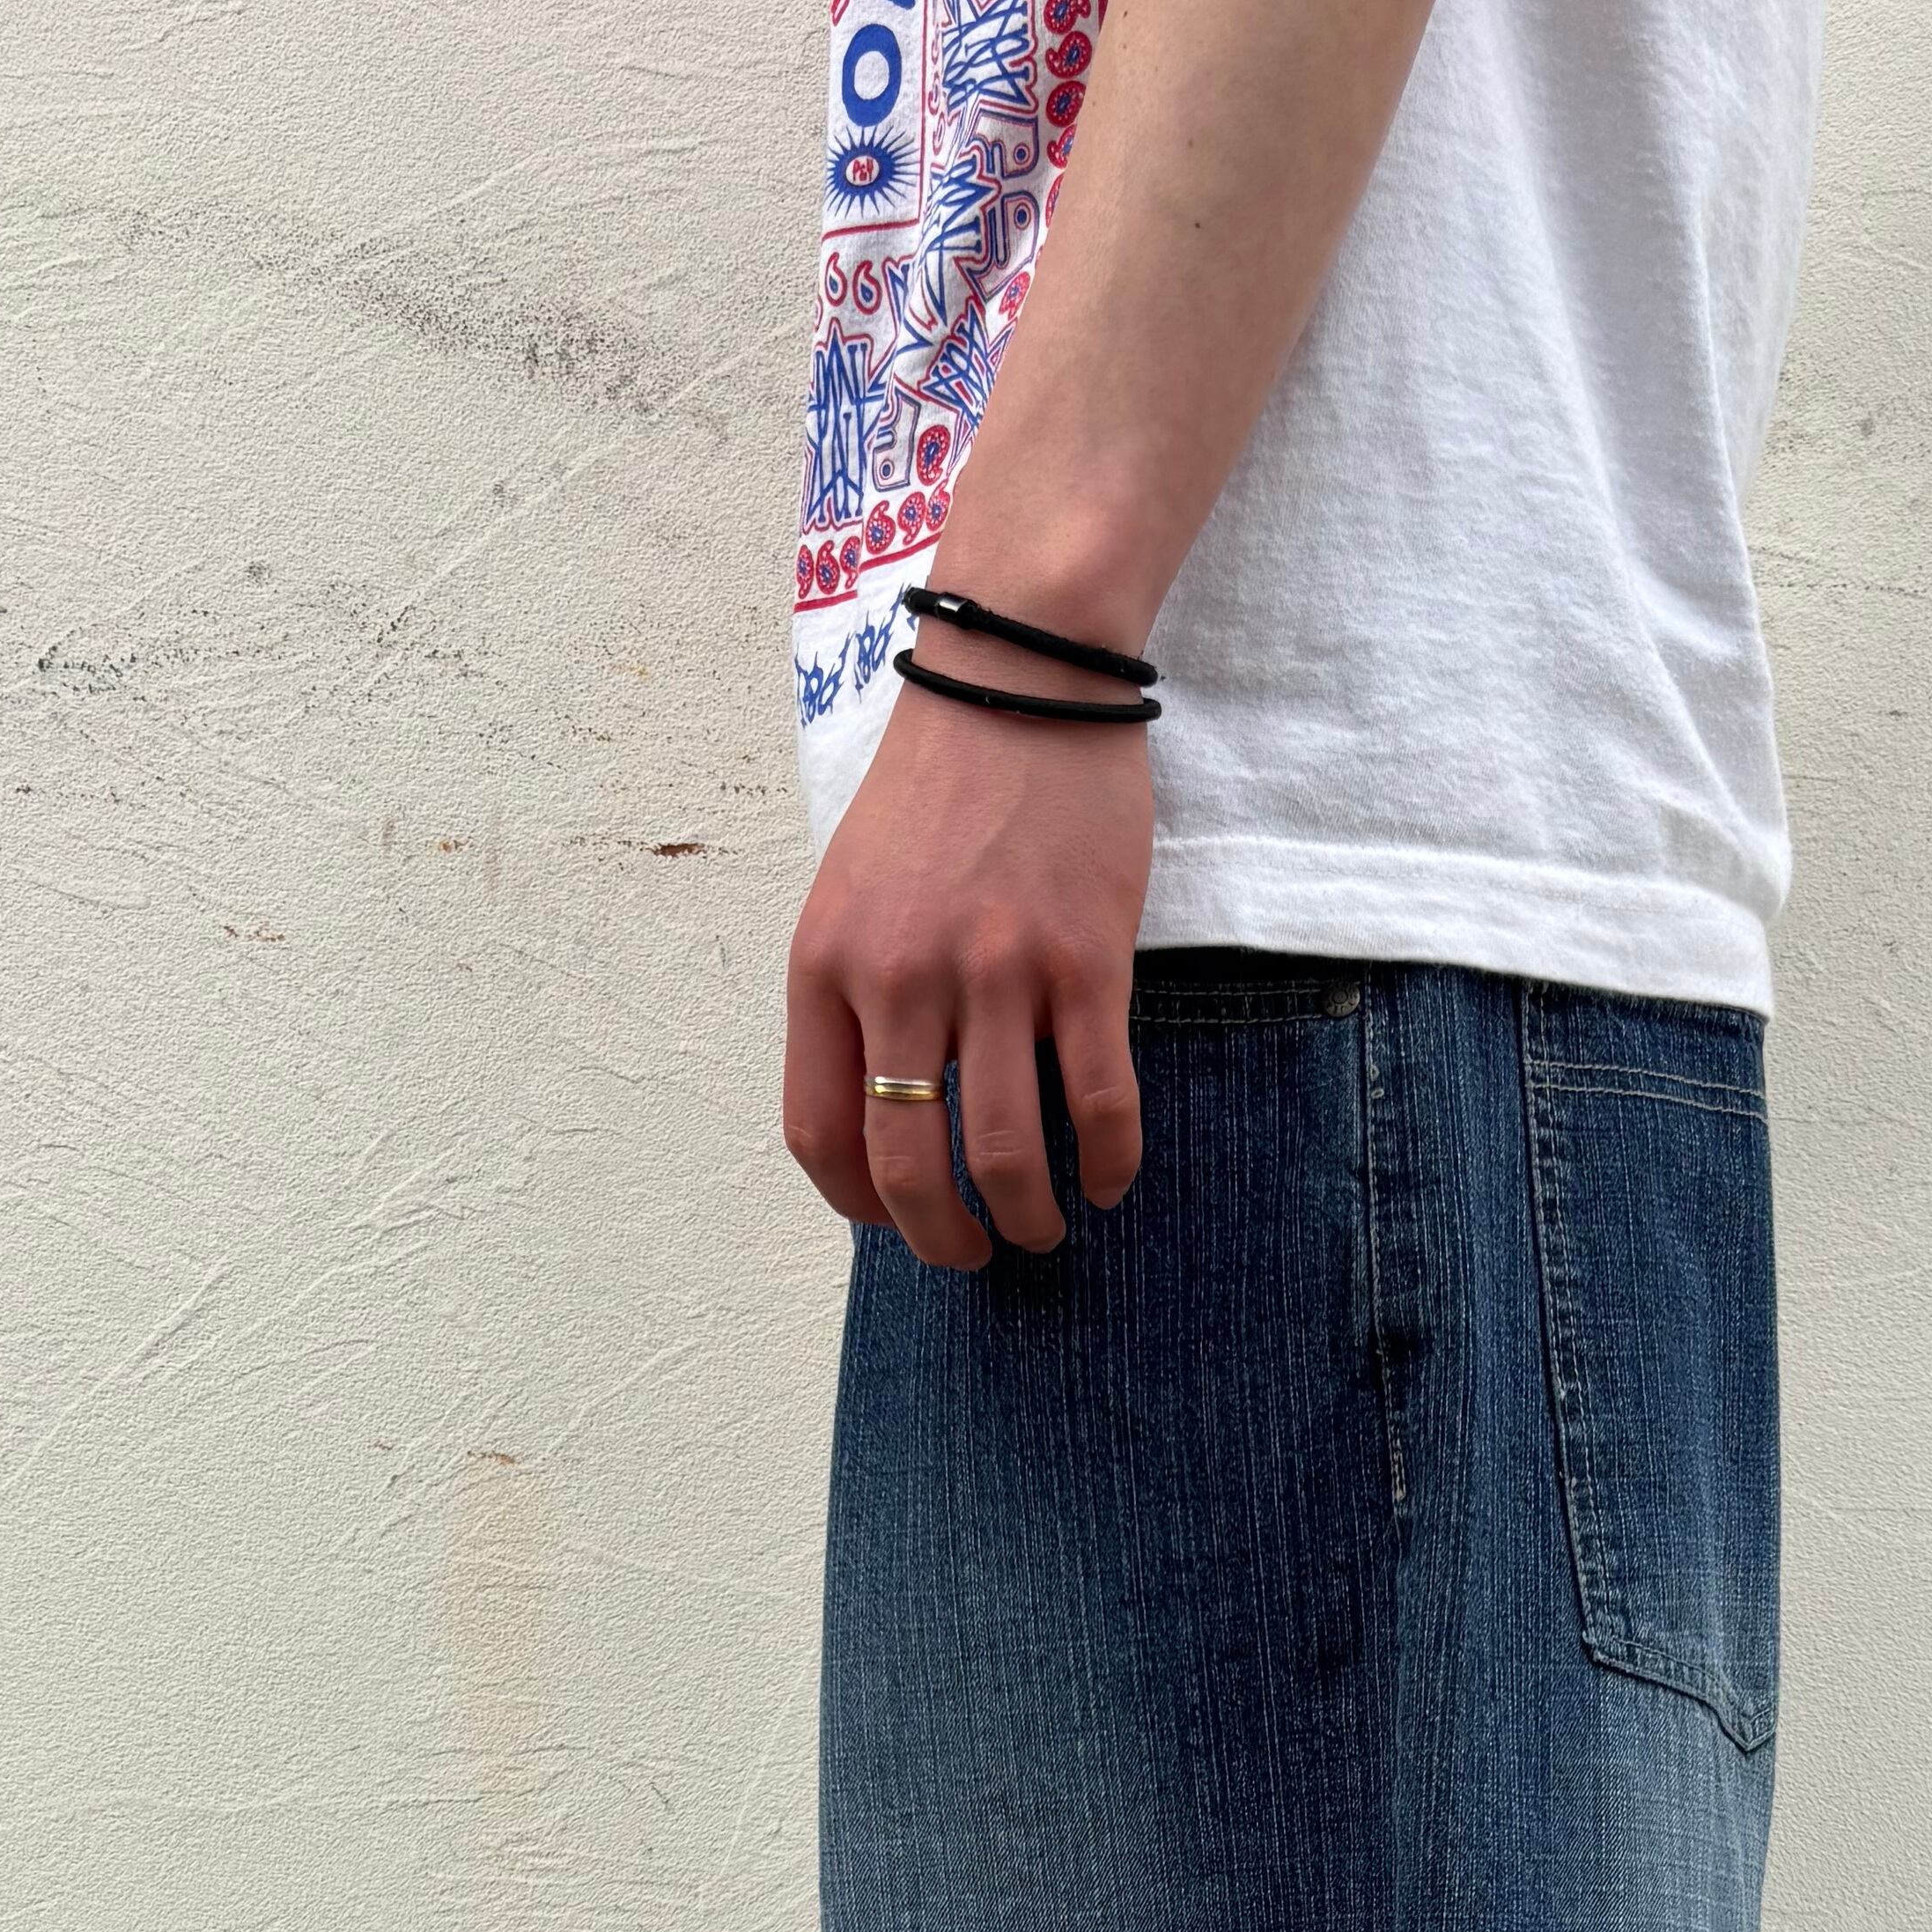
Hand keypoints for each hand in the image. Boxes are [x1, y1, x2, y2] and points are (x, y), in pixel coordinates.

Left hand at [781, 654, 1151, 1268]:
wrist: (1019, 677)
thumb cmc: (940, 785)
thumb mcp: (853, 886)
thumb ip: (857, 990)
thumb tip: (885, 1106)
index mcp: (827, 965)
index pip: (821, 1132)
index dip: (859, 1206)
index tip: (895, 1223)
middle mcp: (901, 978)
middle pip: (909, 1164)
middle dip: (944, 1239)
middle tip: (975, 1254)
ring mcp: (995, 973)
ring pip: (1004, 1151)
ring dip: (1028, 1217)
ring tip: (1046, 1229)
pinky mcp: (1085, 962)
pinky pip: (1098, 1102)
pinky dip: (1108, 1163)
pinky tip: (1110, 1180)